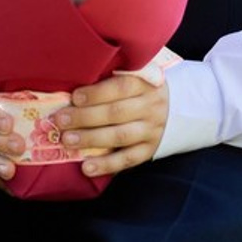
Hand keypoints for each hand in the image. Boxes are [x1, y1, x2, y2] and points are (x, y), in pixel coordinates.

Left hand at [54, 71, 170, 178]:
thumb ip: (112, 76)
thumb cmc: (143, 88)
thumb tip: (74, 79)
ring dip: (91, 139)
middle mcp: (150, 106)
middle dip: (85, 117)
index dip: (97, 93)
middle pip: (116, 112)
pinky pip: (128, 159)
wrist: (181, 107)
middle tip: (60, 120)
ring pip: (120, 136)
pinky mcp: (149, 149)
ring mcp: (151, 130)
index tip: (75, 97)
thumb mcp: (137, 74)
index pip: (121, 87)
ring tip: (67, 140)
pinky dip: (106, 164)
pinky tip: (87, 167)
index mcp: (145, 83)